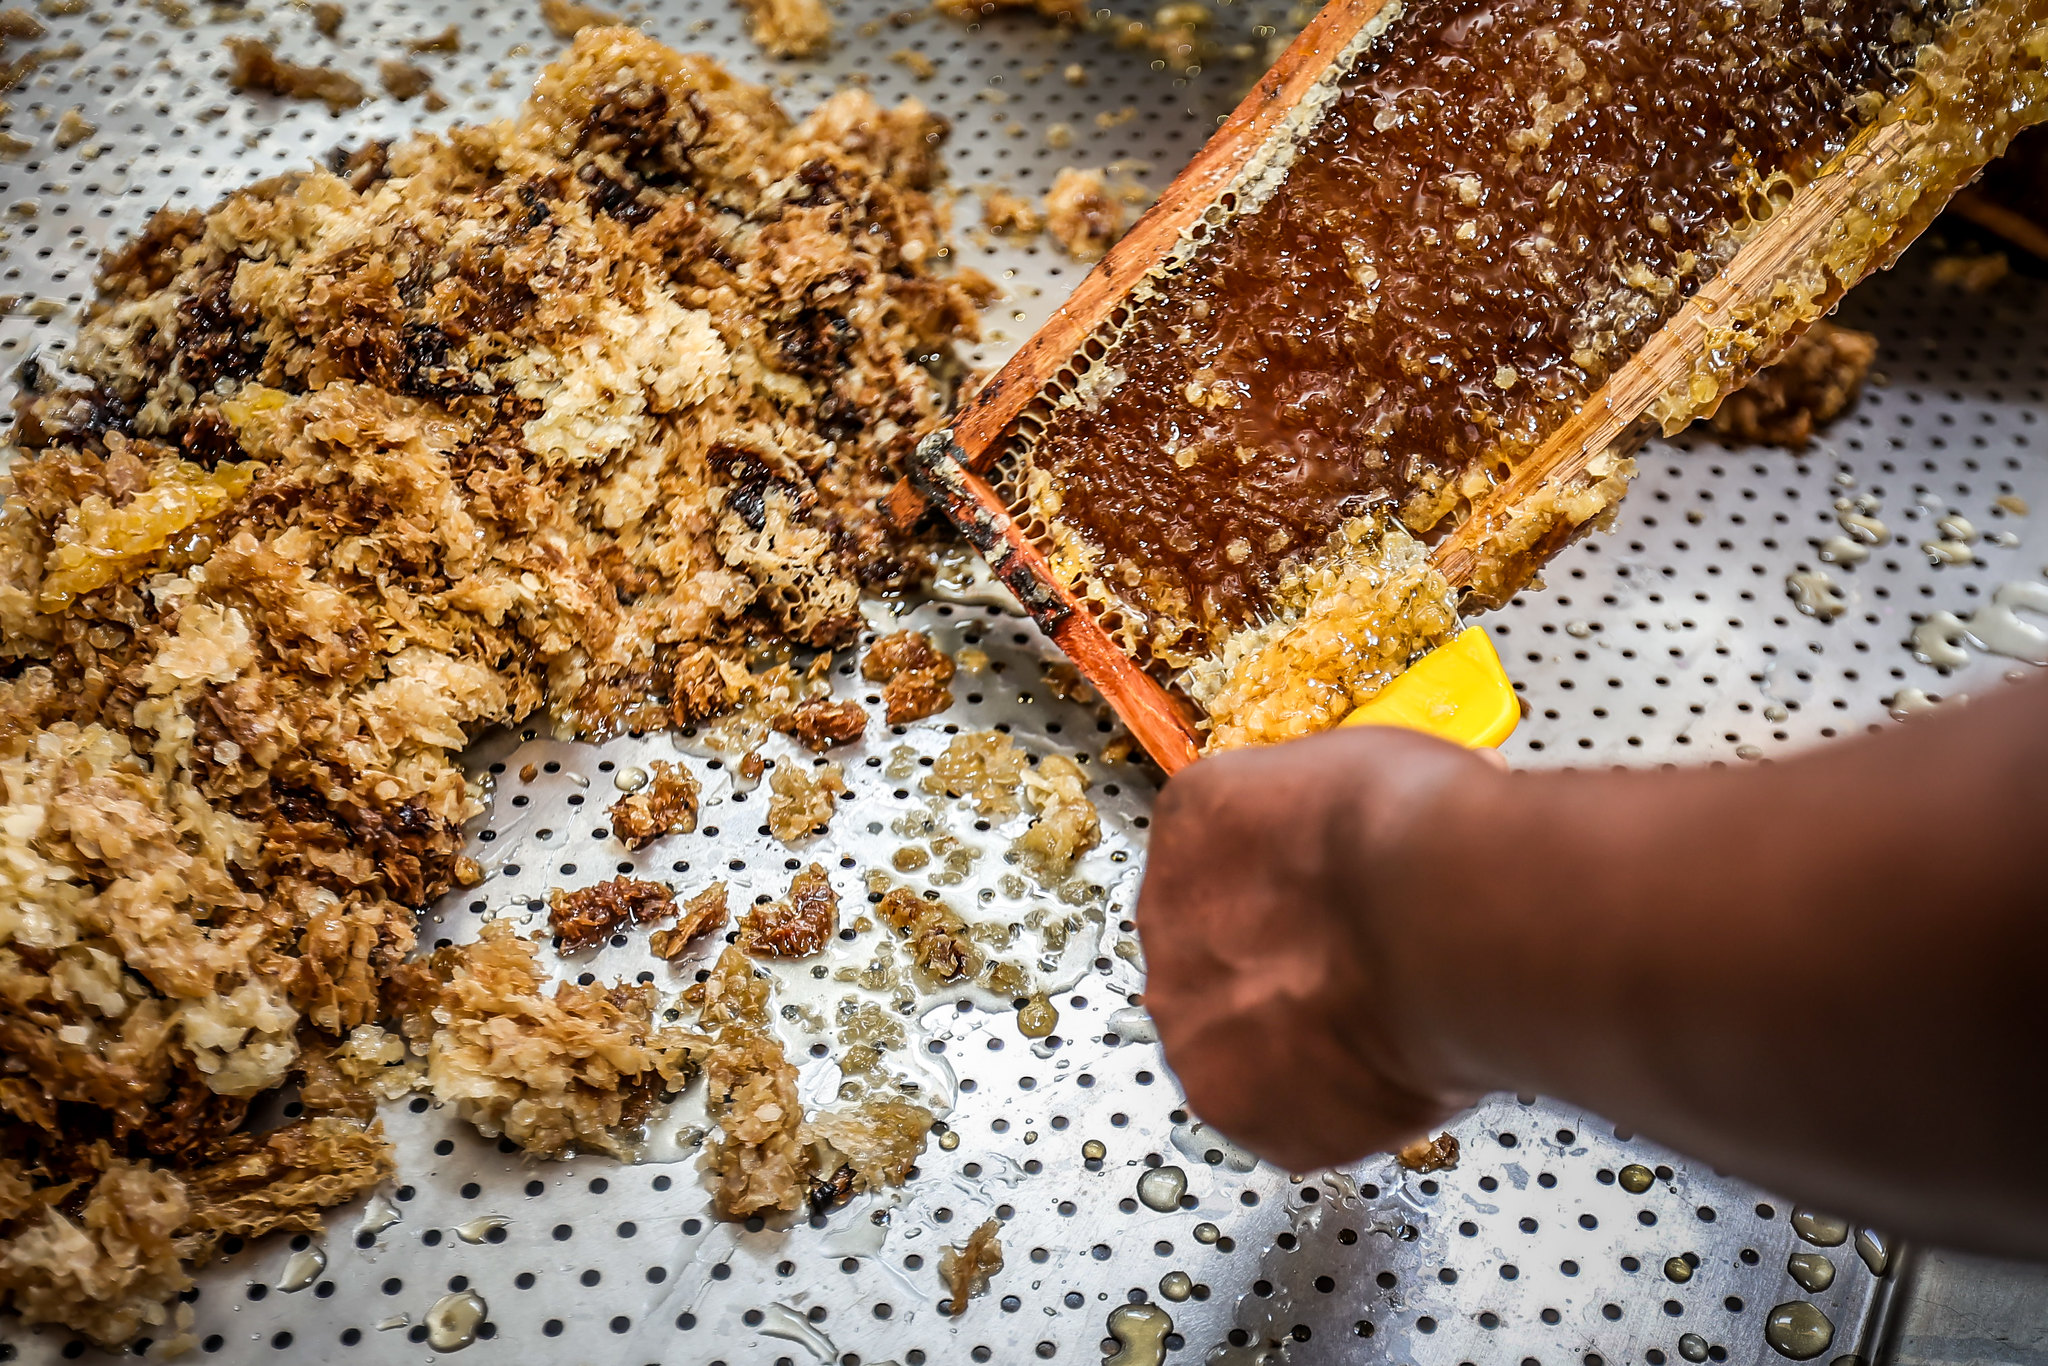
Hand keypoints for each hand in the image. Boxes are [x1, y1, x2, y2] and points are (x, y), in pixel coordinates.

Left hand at [1134, 725, 1501, 1172]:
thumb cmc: (1420, 837)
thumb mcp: (1360, 771)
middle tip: (1359, 975)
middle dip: (1284, 970)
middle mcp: (1168, 920)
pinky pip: (1282, 1111)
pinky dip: (1333, 1106)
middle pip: (1219, 955)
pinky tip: (1385, 1071)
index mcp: (1195, 818)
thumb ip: (1331, 825)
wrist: (1444, 920)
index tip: (1331, 906)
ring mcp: (1191, 1017)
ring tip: (1380, 1029)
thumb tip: (1375, 841)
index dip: (1287, 892)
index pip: (1220, 860)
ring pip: (1240, 1040)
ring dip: (1299, 1044)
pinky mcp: (1230, 1102)